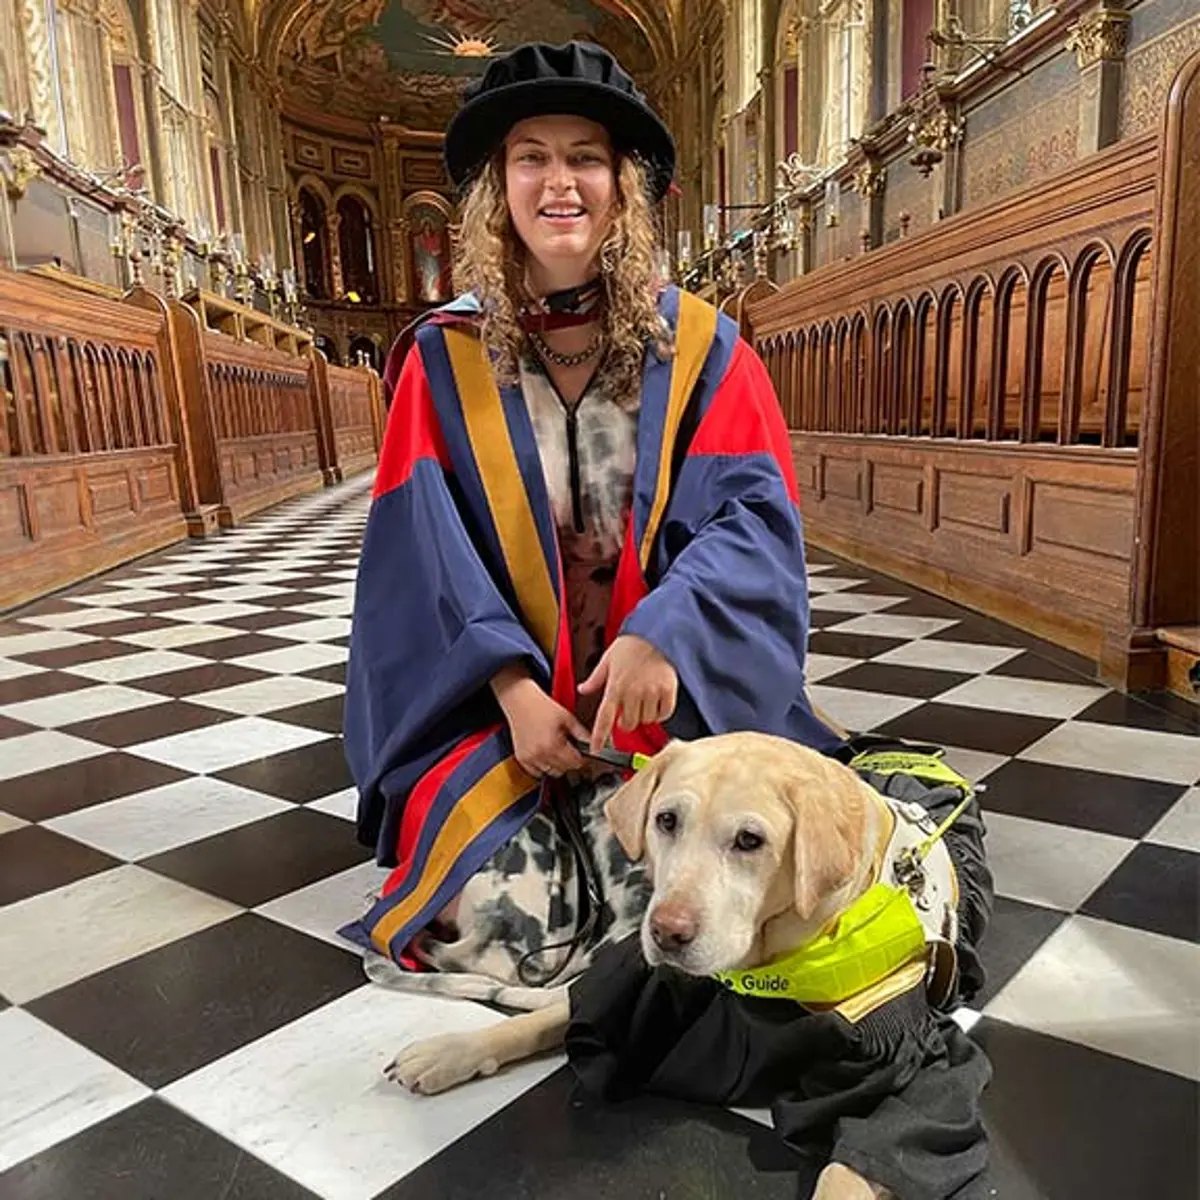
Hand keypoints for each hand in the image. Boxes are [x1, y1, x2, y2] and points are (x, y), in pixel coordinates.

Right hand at [491, 665, 588, 778]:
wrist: (520, 701)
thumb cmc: (542, 706)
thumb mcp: (567, 717)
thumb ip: (582, 733)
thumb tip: (595, 743)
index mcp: (553, 744)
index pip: (575, 763)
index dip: (582, 758)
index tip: (583, 753)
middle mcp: (540, 753)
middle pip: (564, 770)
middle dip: (570, 761)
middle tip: (570, 748)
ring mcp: (529, 758)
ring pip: (552, 773)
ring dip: (558, 765)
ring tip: (557, 749)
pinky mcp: (522, 758)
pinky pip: (537, 773)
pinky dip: (543, 767)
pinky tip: (546, 753)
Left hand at [577, 635, 677, 753]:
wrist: (658, 633)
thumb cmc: (632, 645)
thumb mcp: (608, 659)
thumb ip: (596, 678)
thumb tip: (582, 689)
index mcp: (615, 685)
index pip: (604, 718)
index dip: (599, 736)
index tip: (596, 750)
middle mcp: (632, 691)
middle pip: (628, 725)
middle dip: (627, 721)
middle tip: (630, 707)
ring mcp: (651, 691)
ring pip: (646, 720)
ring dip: (644, 715)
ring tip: (644, 697)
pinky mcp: (668, 690)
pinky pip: (664, 714)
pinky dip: (661, 712)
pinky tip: (657, 700)